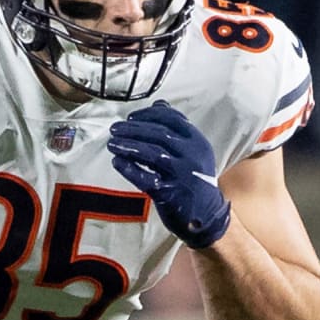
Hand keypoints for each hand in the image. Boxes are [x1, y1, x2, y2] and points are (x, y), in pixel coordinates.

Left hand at [108, 101, 230, 248]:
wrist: (206, 216)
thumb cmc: (195, 179)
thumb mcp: (194, 151)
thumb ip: (177, 129)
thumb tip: (159, 103)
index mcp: (197, 142)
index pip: (171, 118)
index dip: (148, 115)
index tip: (131, 117)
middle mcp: (192, 155)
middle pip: (158, 134)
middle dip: (133, 129)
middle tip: (115, 129)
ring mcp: (182, 175)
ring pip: (151, 153)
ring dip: (128, 146)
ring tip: (112, 144)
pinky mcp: (170, 193)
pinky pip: (145, 178)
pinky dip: (128, 169)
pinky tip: (117, 162)